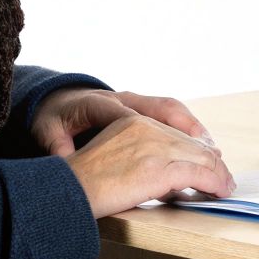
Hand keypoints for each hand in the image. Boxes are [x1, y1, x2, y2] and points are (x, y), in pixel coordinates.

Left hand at [31, 87, 213, 157]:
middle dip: (185, 128)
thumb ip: (55, 146)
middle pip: (159, 106)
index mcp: (97, 103)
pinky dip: (189, 129)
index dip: (145, 127)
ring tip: (212, 151)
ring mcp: (136, 101)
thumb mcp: (46, 131)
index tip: (164, 148)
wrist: (58, 99)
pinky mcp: (142, 108)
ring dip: (193, 129)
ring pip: (171, 109)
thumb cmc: (55, 118)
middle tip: (206, 151)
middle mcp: (122, 98)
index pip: (123, 112)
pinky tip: (203, 147)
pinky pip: (172, 113)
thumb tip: (63, 160)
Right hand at [66, 113, 234, 217]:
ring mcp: (153, 146)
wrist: (66, 191)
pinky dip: (215, 183)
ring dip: (217, 174)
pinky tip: (220, 191)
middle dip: (211, 162)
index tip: (208, 162)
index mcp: (133, 121)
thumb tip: (170, 180)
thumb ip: (141, 156)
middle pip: (192, 142)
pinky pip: (199, 173)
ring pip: (201, 156)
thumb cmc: (83, 183)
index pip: (176, 131)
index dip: (197, 148)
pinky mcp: (159, 168)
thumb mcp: (114, 157)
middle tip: (223, 178)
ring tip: (225, 187)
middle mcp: (146, 127)